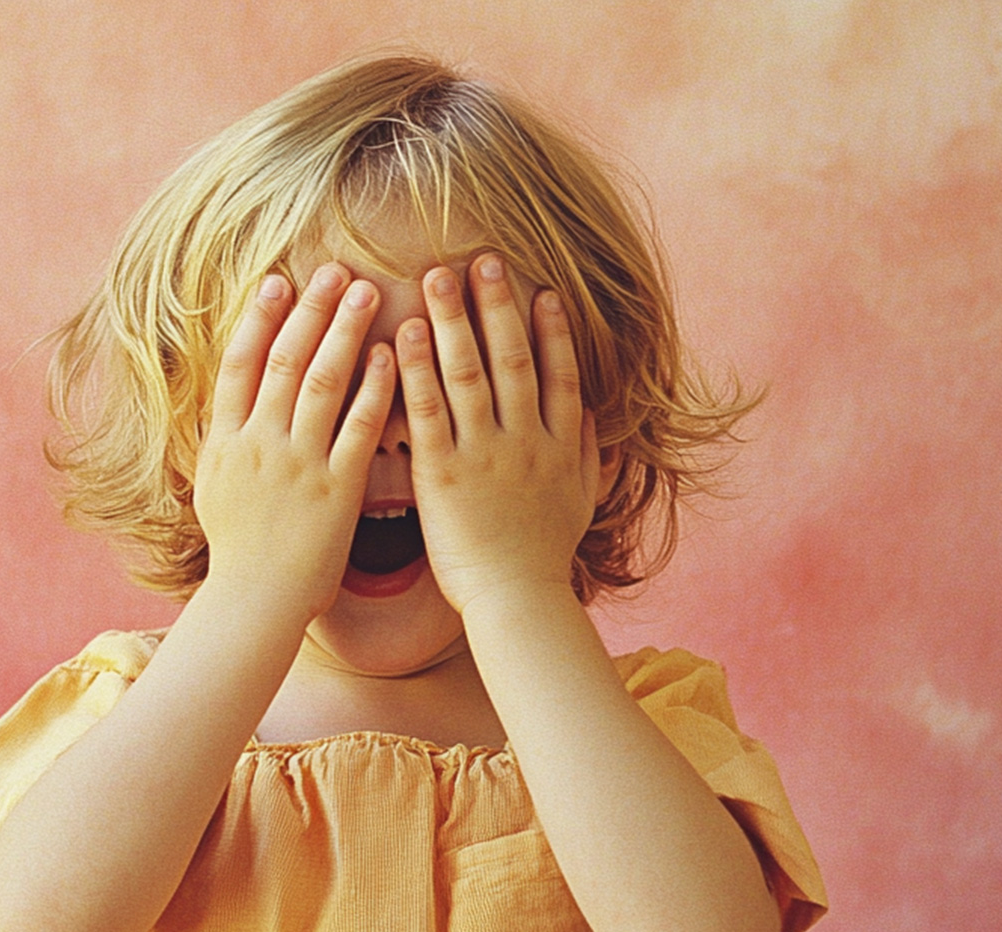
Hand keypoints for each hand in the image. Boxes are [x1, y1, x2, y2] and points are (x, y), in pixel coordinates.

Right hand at [195, 265, 395, 623]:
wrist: (255, 603)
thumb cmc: (240, 550)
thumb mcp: (216, 487)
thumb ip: (227, 441)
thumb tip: (232, 402)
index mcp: (225, 440)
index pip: (240, 364)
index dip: (260, 319)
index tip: (278, 280)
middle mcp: (259, 443)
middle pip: (284, 361)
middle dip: (310, 310)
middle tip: (334, 269)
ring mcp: (297, 464)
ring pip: (321, 382)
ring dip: (344, 331)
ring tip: (366, 292)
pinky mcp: (335, 489)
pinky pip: (357, 427)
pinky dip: (373, 387)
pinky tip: (392, 354)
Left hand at [394, 254, 598, 615]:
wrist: (517, 603)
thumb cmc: (544, 558)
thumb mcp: (581, 503)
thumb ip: (589, 455)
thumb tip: (594, 414)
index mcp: (559, 446)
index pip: (559, 374)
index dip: (552, 330)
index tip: (541, 290)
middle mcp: (526, 440)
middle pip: (514, 359)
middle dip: (498, 306)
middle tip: (484, 259)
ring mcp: (485, 454)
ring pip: (470, 373)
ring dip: (454, 320)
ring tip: (437, 275)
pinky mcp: (443, 474)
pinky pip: (429, 411)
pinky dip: (418, 369)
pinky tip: (407, 333)